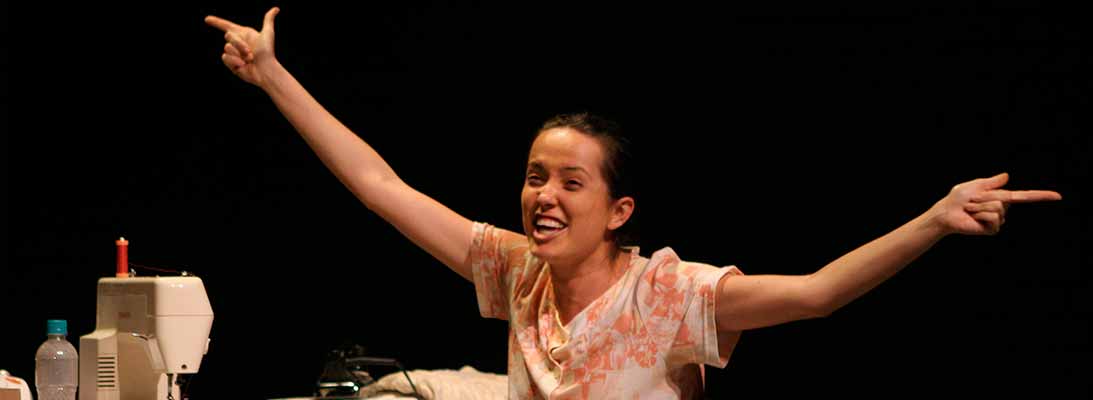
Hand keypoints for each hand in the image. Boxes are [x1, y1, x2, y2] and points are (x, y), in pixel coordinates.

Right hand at [205, 7, 279, 86]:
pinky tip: (243, 65)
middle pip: (228, 36)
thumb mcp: (267, 33)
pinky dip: (234, 61)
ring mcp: (233, 53)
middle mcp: (237, 43)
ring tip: (249, 59)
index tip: (207, 19)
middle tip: (250, 51)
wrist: (265, 70)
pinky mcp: (231, 63)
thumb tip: (276, 9)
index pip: (226, 26)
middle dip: (239, 43)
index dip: (217, 22)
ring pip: (226, 47)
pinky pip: (225, 57)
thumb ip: (268, 20)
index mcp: (244, 34)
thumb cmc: (267, 52)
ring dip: (239, 53)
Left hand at [929, 172, 1061, 235]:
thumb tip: (1007, 176)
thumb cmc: (958, 198)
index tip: (1058, 196)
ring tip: (970, 208)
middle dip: (985, 196)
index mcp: (1001, 197)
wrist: (946, 212)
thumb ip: (992, 181)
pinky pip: (994, 217)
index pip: (1025, 196)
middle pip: (1004, 198)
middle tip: (971, 200)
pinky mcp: (992, 229)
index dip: (1041, 195)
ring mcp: (998, 220)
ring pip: (998, 207)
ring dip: (980, 205)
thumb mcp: (976, 185)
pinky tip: (973, 217)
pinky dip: (980, 214)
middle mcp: (1003, 208)